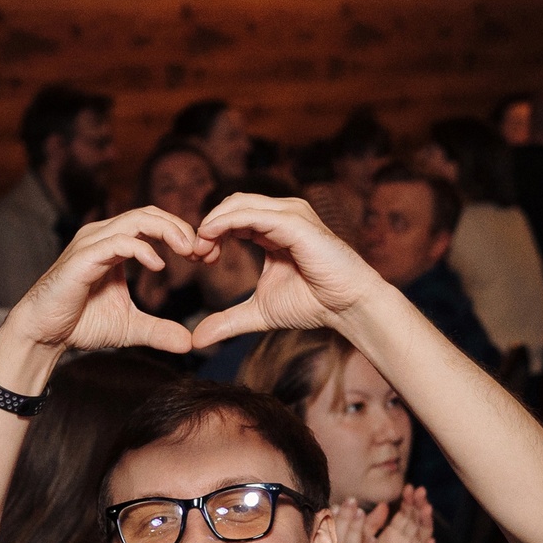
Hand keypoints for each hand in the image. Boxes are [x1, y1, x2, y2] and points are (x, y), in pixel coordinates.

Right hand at [0, 209, 204, 357]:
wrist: (43, 334)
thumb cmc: (79, 323)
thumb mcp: (129, 327)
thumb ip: (158, 330)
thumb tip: (188, 343)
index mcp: (114, 244)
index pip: (153, 223)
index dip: (181, 234)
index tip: (204, 257)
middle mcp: (102, 236)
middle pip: (149, 213)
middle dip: (180, 227)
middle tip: (203, 250)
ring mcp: (91, 243)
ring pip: (137, 220)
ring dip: (168, 231)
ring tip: (188, 251)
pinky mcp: (83, 258)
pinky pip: (118, 242)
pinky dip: (143, 250)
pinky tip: (159, 266)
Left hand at [190, 194, 382, 346]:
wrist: (347, 307)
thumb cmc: (313, 304)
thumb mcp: (259, 313)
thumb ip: (228, 321)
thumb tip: (198, 339)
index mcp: (272, 230)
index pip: (232, 217)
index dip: (210, 233)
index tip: (197, 259)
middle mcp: (282, 216)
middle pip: (232, 204)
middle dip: (208, 226)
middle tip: (195, 254)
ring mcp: (290, 216)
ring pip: (239, 204)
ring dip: (213, 223)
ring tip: (201, 250)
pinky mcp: (295, 223)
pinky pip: (253, 214)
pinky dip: (226, 222)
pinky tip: (210, 237)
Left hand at [366, 486, 436, 542]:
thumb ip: (370, 525)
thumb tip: (383, 504)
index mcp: (393, 537)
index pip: (406, 515)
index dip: (409, 502)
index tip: (410, 487)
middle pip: (416, 523)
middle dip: (419, 507)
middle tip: (421, 492)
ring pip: (422, 539)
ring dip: (426, 524)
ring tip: (427, 509)